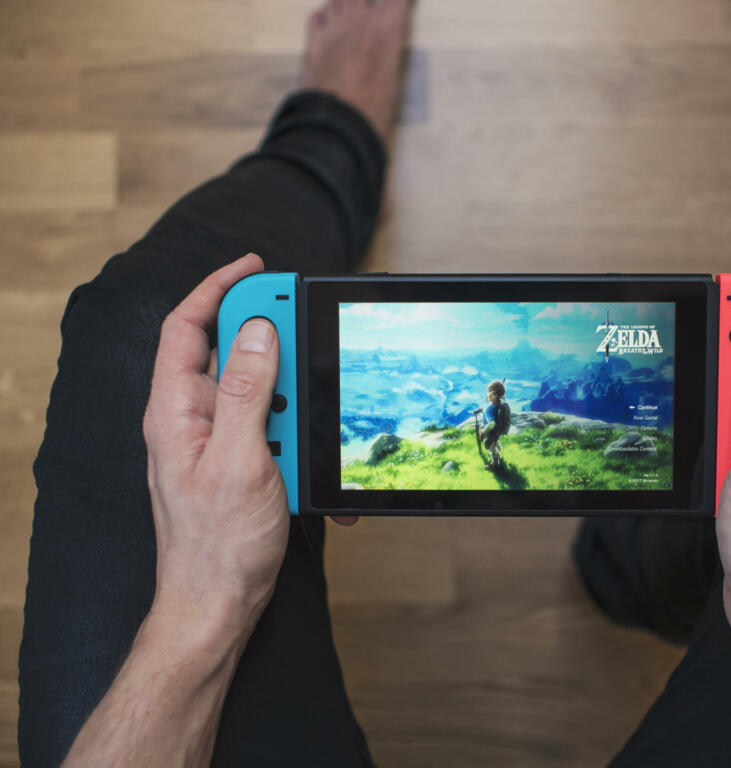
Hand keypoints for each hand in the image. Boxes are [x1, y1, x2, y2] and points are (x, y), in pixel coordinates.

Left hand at [143, 254, 289, 634]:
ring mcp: (220, 440)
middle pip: (232, 354)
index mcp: (175, 410)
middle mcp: (194, 418)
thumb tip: (259, 332)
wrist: (219, 604)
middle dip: (274, 348)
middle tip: (308, 346)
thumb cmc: (217, 544)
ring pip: (263, 393)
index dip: (218, 289)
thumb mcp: (240, 460)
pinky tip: (313, 469)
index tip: (257, 267)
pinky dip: (301, 442)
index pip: (188, 327)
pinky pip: (277, 432)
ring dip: (295, 406)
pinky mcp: (245, 461)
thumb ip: (248, 392)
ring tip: (308, 433)